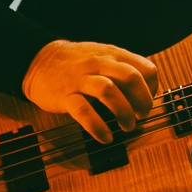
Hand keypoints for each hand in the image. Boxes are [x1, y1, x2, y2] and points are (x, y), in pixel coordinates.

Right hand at [22, 40, 157, 141]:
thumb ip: (124, 69)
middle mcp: (100, 64)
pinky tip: (106, 137)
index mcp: (114, 55)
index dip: (152, 89)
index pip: (146, 69)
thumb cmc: (77, 62)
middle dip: (143, 101)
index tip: (147, 102)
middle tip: (142, 116)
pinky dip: (98, 127)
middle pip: (131, 78)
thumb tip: (146, 92)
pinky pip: (84, 111)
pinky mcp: (65, 95)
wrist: (38, 60)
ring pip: (109, 92)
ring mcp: (82, 79)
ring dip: (124, 112)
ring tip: (127, 126)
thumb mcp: (104, 56)